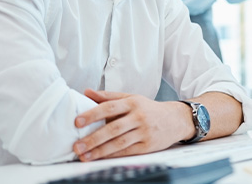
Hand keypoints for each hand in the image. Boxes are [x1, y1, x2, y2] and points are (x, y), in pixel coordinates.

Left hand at [73, 89, 193, 161]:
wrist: (175, 119)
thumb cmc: (148, 108)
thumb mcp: (131, 98)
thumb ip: (108, 96)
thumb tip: (86, 92)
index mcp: (132, 102)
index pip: (110, 107)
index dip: (93, 114)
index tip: (77, 122)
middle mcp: (138, 116)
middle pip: (113, 128)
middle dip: (93, 138)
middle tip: (76, 146)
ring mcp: (144, 132)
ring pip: (119, 143)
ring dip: (100, 151)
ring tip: (84, 156)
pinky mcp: (147, 146)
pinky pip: (127, 152)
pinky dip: (112, 156)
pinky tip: (99, 158)